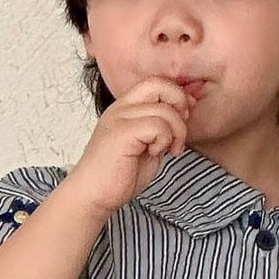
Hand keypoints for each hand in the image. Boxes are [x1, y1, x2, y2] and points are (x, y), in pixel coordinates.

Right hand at [61, 78, 193, 218]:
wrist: (92, 196)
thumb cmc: (118, 176)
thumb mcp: (147, 144)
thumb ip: (162, 126)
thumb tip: (186, 110)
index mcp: (125, 108)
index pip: (156, 83)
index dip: (177, 96)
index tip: (183, 118)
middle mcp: (120, 108)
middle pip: (159, 85)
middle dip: (179, 104)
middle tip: (178, 131)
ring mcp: (119, 118)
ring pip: (164, 110)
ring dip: (176, 131)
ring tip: (169, 150)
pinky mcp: (121, 133)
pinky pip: (157, 125)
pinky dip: (164, 140)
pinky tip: (156, 154)